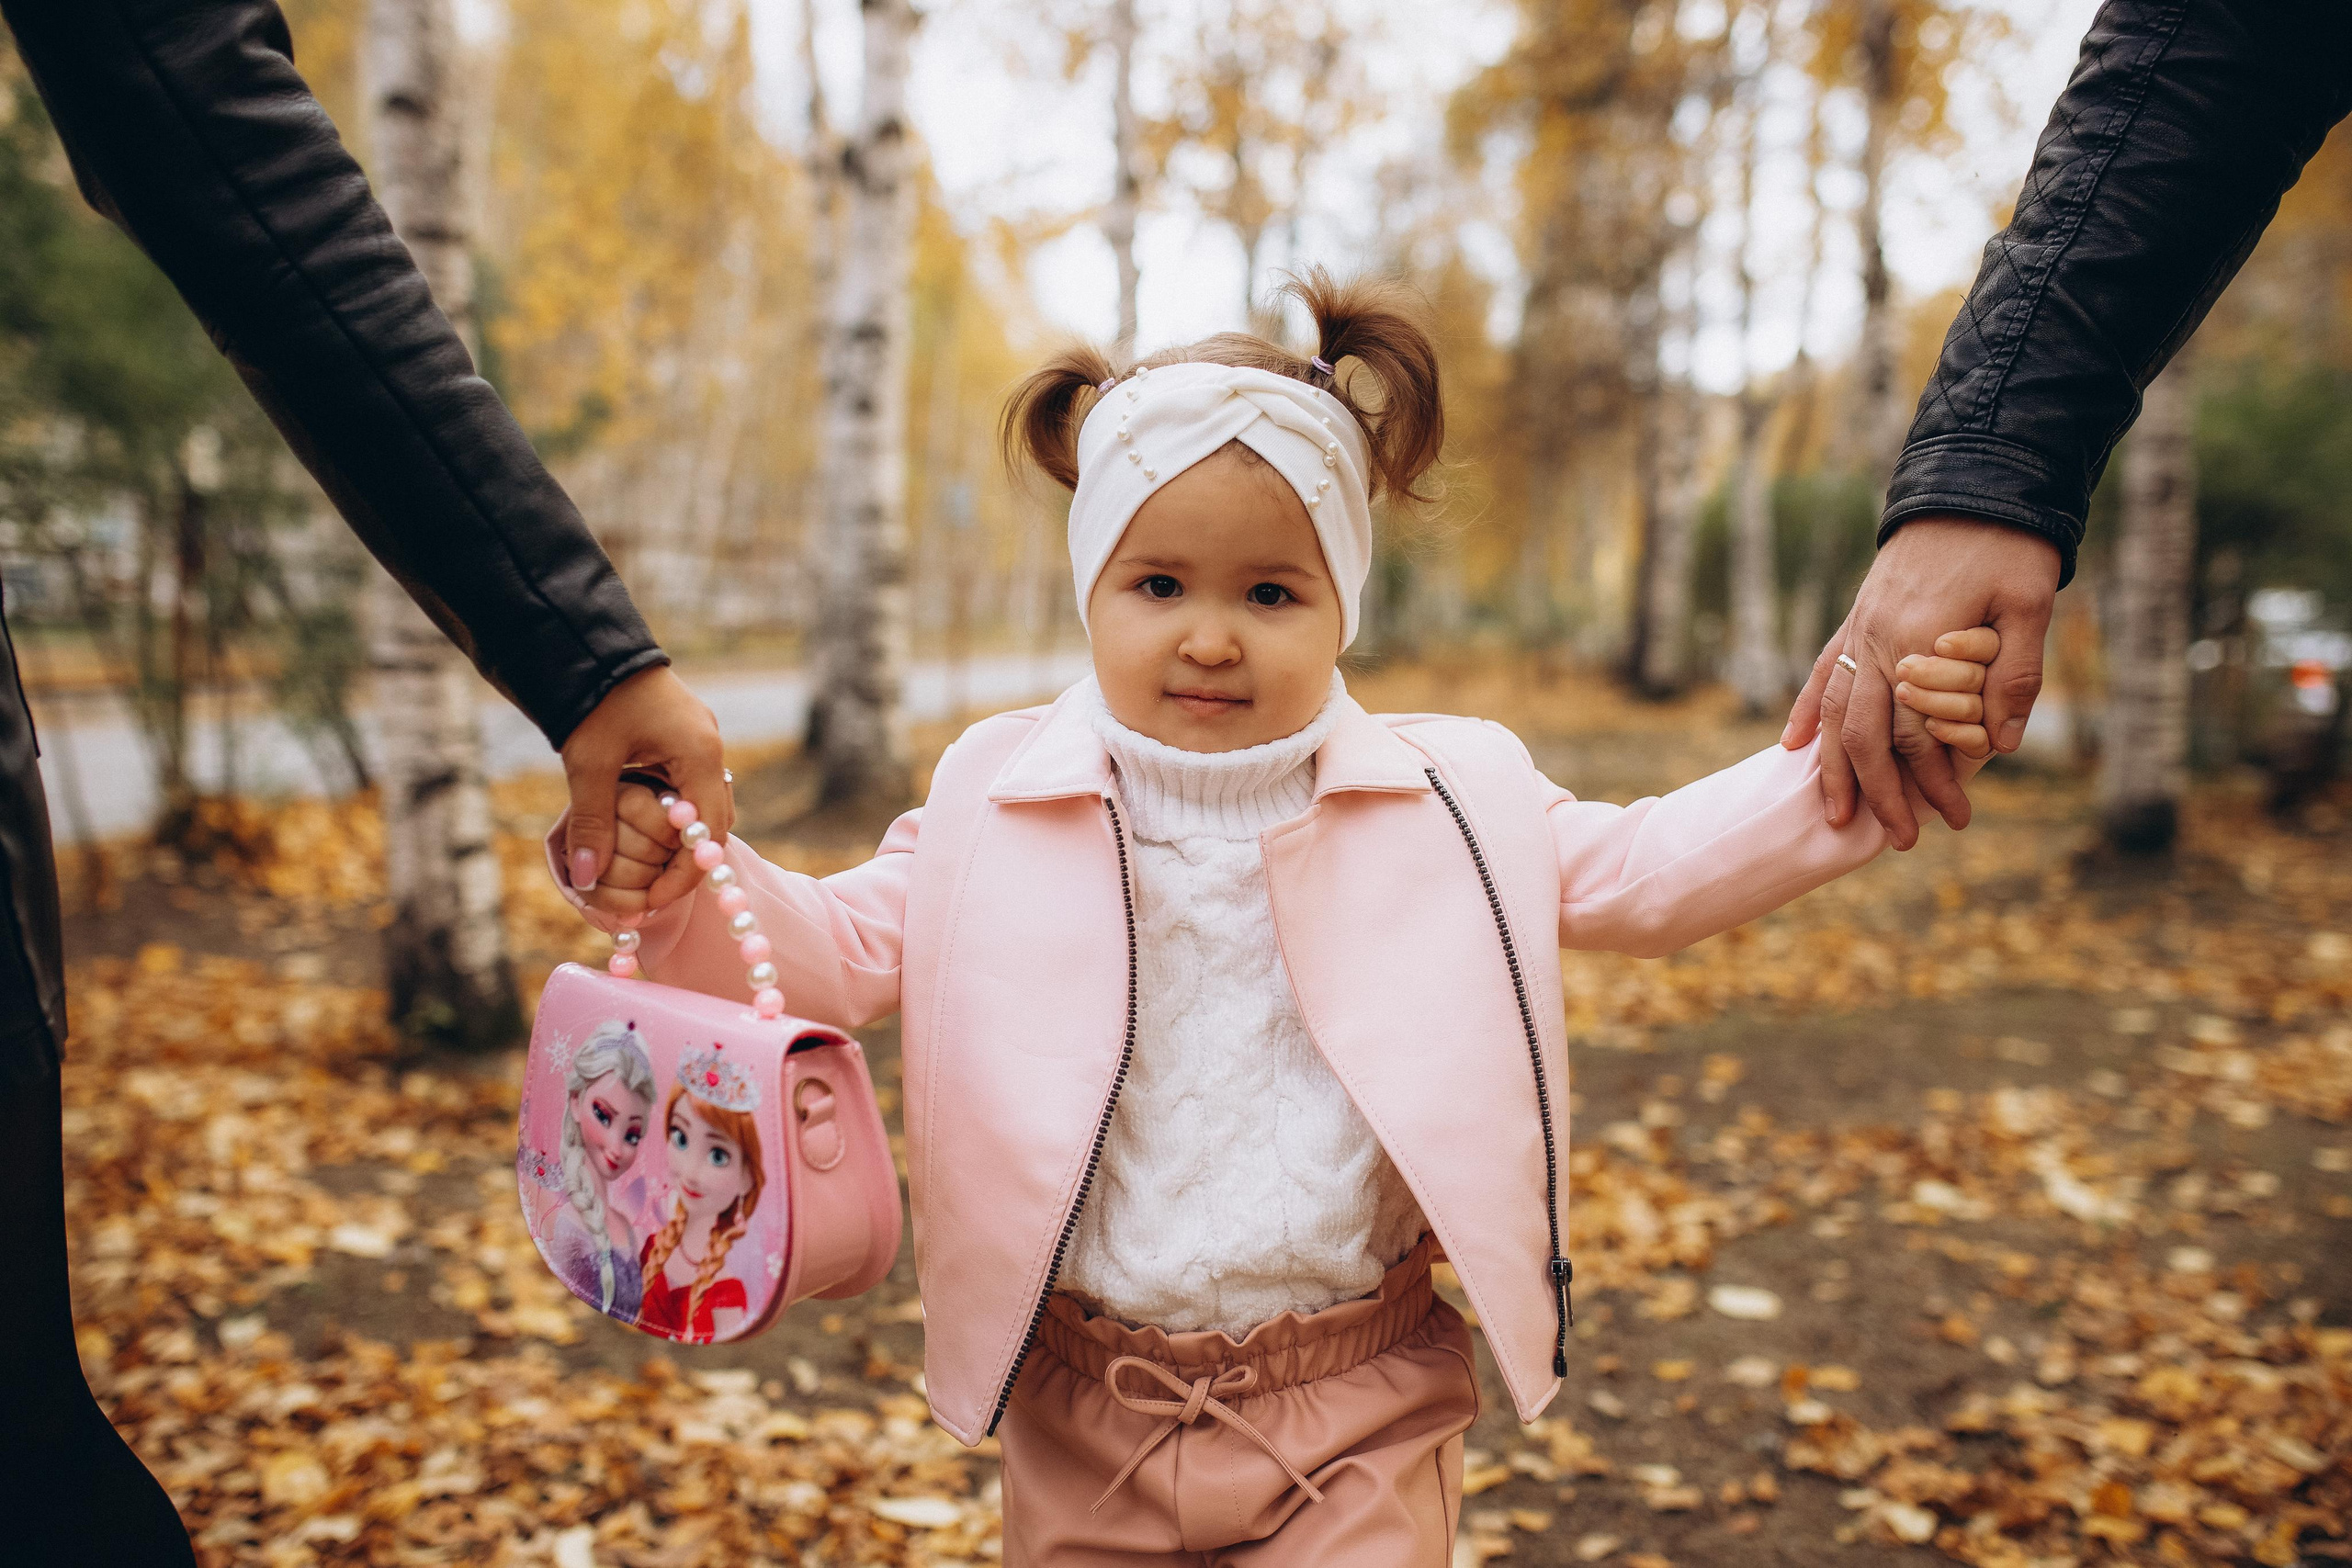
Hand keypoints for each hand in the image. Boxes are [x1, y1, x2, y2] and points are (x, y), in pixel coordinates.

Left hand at [560, 664, 731, 911]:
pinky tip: (649, 830)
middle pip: (716, 822)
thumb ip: (593, 823)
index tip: (652, 900)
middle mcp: (710, 748)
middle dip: (687, 861)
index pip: (708, 833)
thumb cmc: (593, 700)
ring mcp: (701, 740)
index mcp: (699, 755)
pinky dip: (676, 814)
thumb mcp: (589, 765)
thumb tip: (586, 880)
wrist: (588, 644)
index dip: (685, 874)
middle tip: (651, 892)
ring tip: (650, 868)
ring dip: (682, 838)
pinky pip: (692, 786)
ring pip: (706, 805)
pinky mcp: (686, 736)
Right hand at [1784, 518, 2059, 847]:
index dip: (1935, 783)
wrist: (1971, 483)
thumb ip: (2016, 674)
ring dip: (1833, 769)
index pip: (1918, 735)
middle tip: (1900, 839)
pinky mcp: (1856, 618)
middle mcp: (1877, 644)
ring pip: (1833, 714)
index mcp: (1919, 644)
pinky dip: (1804, 714)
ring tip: (1837, 813)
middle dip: (1879, 794)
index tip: (1957, 818)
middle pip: (1864, 737)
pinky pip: (1821, 674)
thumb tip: (2004, 743)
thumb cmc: (2007, 544)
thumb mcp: (2030, 604)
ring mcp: (1859, 631)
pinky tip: (1793, 749)